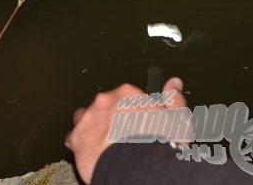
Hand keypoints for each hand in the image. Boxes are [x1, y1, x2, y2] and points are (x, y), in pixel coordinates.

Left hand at [65, 77, 187, 182]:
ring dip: (94, 127)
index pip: (129, 98)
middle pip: (106, 106)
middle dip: (113, 118)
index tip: (140, 126)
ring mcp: (88, 118)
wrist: (139, 169)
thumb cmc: (160, 145)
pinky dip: (81, 144)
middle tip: (124, 137)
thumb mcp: (177, 121)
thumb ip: (174, 100)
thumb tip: (174, 83)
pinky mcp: (76, 137)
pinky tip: (92, 154)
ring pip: (87, 119)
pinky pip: (74, 138)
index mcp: (128, 94)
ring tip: (106, 145)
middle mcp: (104, 101)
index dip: (135, 113)